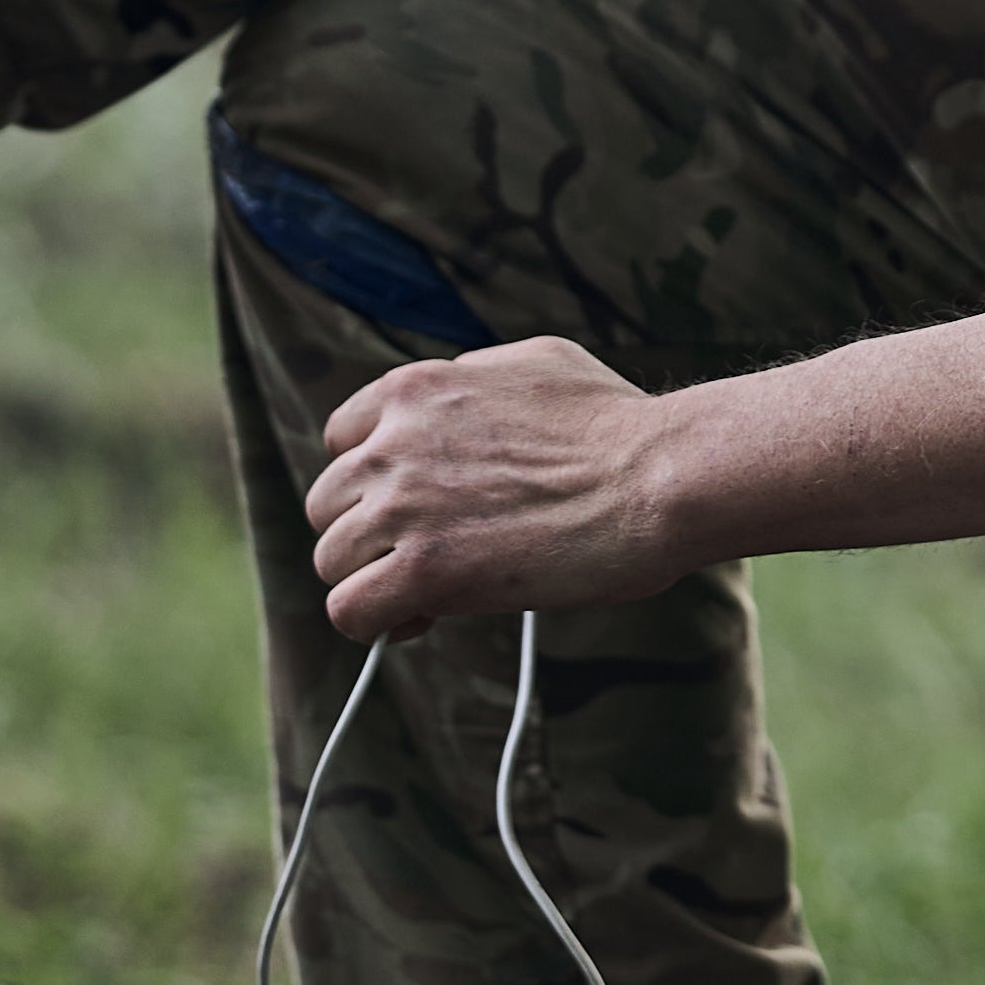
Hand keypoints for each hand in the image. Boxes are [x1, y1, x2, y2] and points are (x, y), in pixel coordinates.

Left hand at [307, 339, 701, 634]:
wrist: (657, 478)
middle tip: (426, 555)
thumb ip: (474, 377)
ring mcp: (403, 508)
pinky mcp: (425, 571)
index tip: (413, 508)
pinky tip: (420, 619)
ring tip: (427, 593)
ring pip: (331, 561)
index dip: (374, 482)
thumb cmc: (617, 424)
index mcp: (414, 390)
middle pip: (326, 505)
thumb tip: (456, 397)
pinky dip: (377, 623)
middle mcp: (392, 444)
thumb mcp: (535, 361)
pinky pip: (350, 611)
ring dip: (373, 580)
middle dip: (369, 535)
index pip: (340, 440)